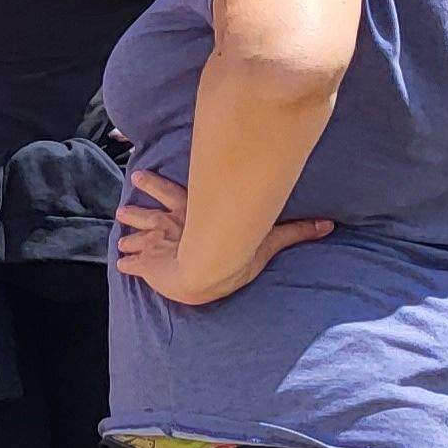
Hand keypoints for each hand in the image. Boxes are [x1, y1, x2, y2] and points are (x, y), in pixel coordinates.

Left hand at [113, 167, 330, 303]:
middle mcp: (170, 226)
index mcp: (191, 215)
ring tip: (118, 233)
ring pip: (136, 236)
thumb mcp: (264, 242)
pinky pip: (133, 265)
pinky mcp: (147, 266)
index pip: (171, 194)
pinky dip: (126, 263)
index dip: (153, 185)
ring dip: (129, 235)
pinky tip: (120, 264)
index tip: (138, 175)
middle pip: (148, 215)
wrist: (201, 272)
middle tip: (121, 209)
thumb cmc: (231, 254)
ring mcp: (156, 246)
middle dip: (136, 211)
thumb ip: (293, 232)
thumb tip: (329, 225)